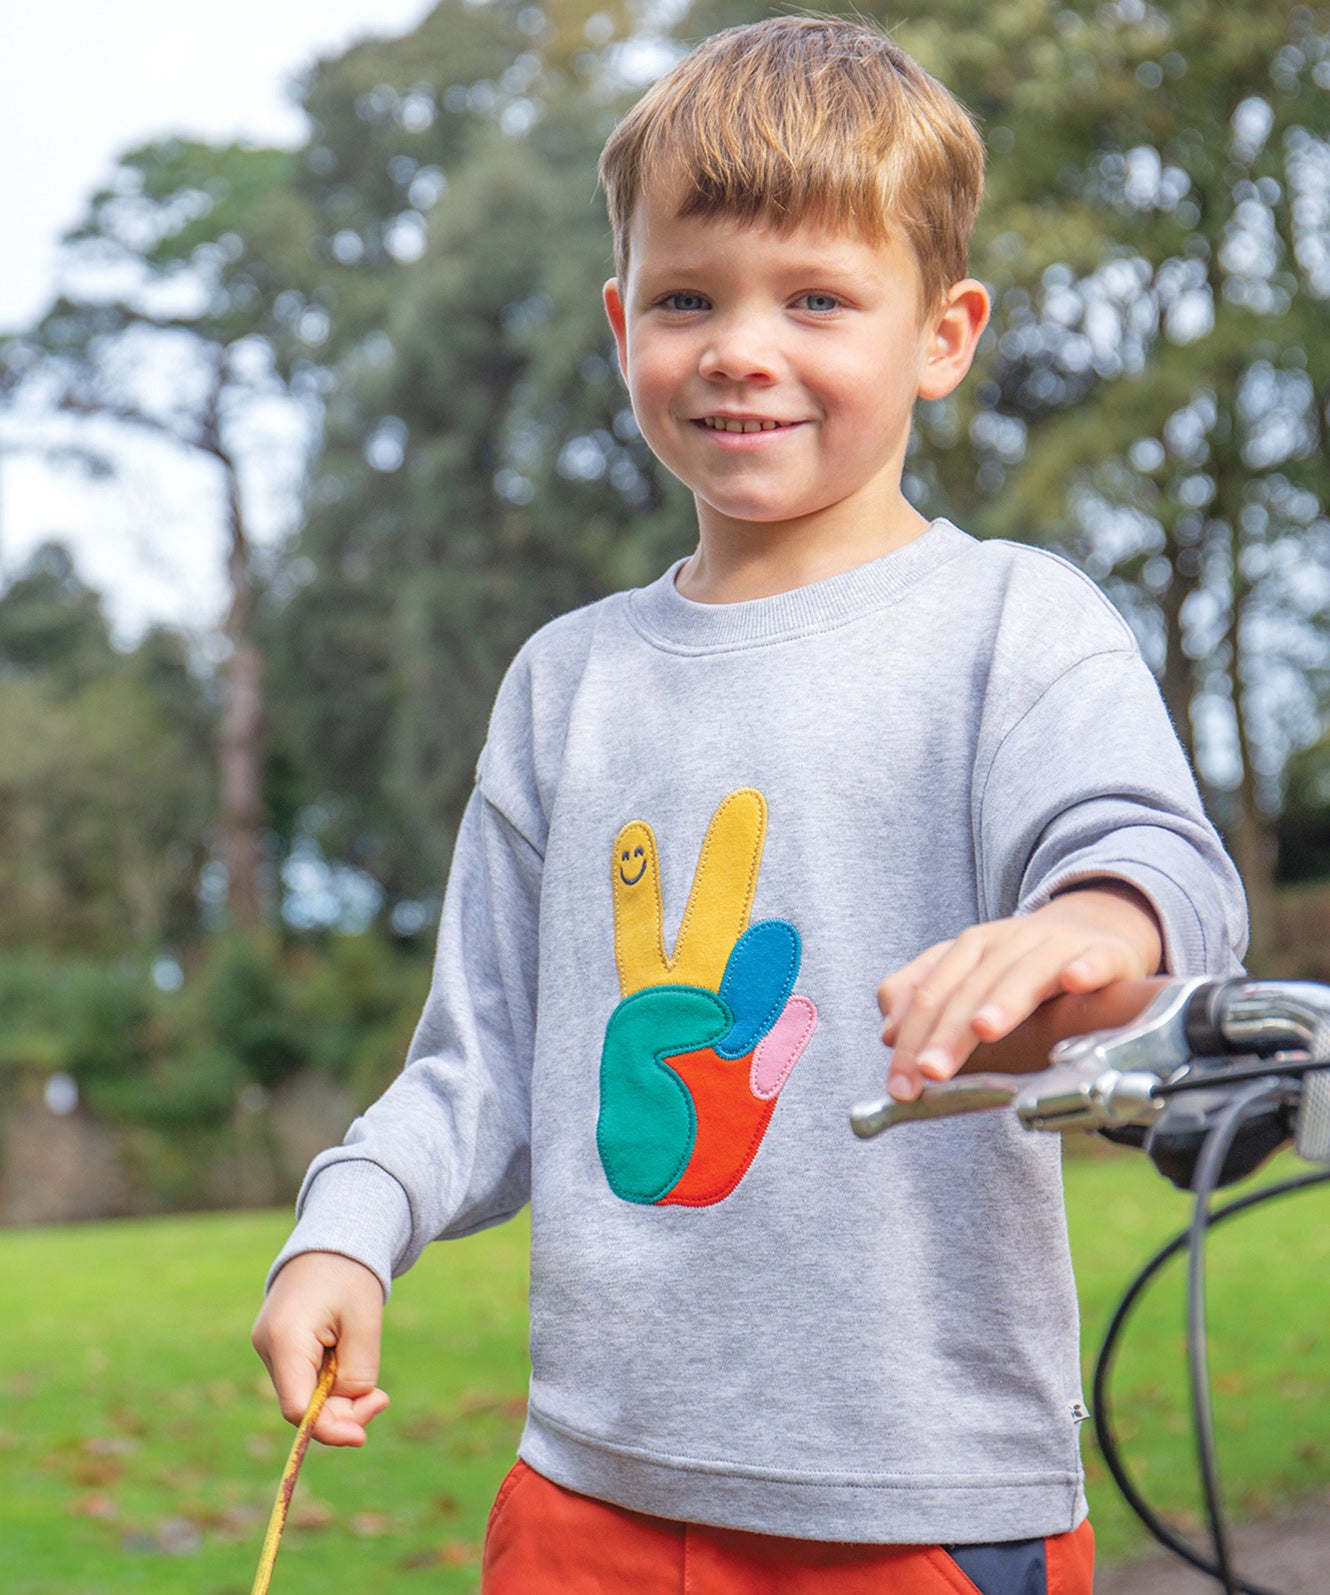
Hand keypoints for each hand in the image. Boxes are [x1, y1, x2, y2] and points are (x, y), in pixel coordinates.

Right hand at [252, 1251, 389, 1446]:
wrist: (332, 1240)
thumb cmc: (350, 1276)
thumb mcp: (365, 1323)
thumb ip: (358, 1373)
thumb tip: (350, 1414)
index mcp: (285, 1339)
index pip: (298, 1407)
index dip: (329, 1429)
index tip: (362, 1436)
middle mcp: (267, 1346)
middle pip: (301, 1405)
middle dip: (342, 1412)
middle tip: (381, 1399)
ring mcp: (269, 1346)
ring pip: (303, 1394)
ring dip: (337, 1396)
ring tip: (370, 1379)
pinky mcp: (278, 1346)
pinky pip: (303, 1379)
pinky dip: (328, 1382)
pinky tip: (349, 1365)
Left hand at [878, 883, 1161, 1101]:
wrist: (1094, 930)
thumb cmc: (1023, 967)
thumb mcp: (968, 980)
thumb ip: (925, 1002)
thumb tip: (889, 1032)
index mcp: (969, 950)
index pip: (931, 993)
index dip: (913, 1039)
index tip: (902, 1083)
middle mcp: (1007, 943)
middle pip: (970, 988)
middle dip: (948, 1032)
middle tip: (932, 1071)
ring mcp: (1055, 946)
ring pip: (1025, 972)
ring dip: (1003, 1000)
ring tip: (984, 1029)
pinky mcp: (1104, 953)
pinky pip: (1094, 959)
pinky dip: (1084, 968)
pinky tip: (1074, 980)